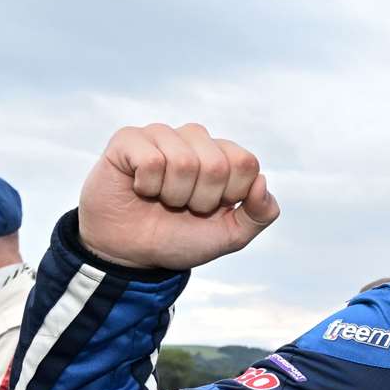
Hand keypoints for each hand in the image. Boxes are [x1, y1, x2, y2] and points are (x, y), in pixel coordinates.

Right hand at [79, 123, 278, 269]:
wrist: (132, 254)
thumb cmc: (181, 238)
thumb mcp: (232, 236)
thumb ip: (261, 213)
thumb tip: (262, 180)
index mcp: (224, 156)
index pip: (246, 163)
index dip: (230, 195)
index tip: (212, 207)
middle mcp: (195, 139)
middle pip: (216, 164)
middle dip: (201, 199)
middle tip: (183, 206)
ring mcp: (161, 135)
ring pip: (184, 161)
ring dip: (173, 194)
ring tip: (161, 198)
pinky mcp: (128, 140)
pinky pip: (151, 160)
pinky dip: (147, 186)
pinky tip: (140, 188)